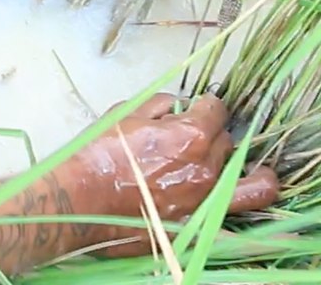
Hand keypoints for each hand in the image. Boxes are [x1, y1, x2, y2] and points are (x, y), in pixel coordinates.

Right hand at [69, 92, 278, 256]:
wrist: (80, 199)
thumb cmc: (97, 154)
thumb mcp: (123, 114)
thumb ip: (158, 104)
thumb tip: (178, 105)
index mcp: (191, 135)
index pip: (217, 110)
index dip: (208, 105)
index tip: (201, 107)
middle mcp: (206, 168)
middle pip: (227, 143)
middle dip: (213, 135)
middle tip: (193, 138)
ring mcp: (205, 201)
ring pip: (249, 182)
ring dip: (247, 171)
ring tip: (246, 169)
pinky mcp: (197, 226)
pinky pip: (233, 215)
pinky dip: (237, 202)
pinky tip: (233, 195)